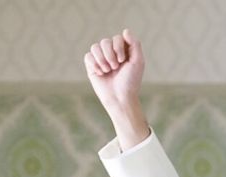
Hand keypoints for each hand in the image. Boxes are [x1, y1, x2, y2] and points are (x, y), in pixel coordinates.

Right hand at [83, 30, 149, 148]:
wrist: (120, 97)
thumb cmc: (131, 81)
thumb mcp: (137, 62)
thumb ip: (135, 45)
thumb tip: (125, 30)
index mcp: (124, 51)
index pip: (117, 38)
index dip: (118, 47)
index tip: (123, 60)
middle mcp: (112, 53)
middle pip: (105, 41)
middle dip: (110, 54)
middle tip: (115, 68)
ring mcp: (101, 59)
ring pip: (95, 47)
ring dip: (102, 59)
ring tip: (108, 71)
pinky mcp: (92, 66)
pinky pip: (88, 56)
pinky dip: (94, 64)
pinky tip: (100, 73)